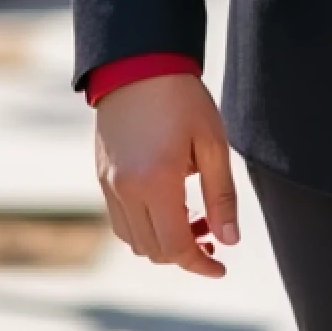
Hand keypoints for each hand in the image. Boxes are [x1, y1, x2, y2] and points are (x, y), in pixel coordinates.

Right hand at [94, 72, 239, 280]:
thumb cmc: (182, 98)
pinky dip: (144, 226)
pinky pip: (121, 220)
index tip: (220, 267)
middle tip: (212, 235)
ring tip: (192, 217)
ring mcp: (109, 185)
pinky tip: (167, 204)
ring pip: (134, 240)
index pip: (176, 247)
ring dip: (163, 242)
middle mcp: (126, 190)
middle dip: (185, 253)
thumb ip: (222, 197)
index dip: (200, 264)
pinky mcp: (102, 176)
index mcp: (156, 183)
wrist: (138, 63)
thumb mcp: (213, 144)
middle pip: (153, 250)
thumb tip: (230, 241)